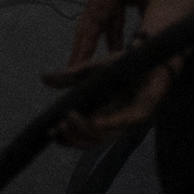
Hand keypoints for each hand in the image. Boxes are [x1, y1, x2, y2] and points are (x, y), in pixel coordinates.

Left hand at [55, 0, 151, 80]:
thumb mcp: (149, 4)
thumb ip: (150, 20)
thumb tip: (156, 35)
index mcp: (115, 14)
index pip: (112, 35)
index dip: (113, 48)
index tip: (113, 64)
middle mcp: (102, 17)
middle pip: (95, 42)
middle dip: (90, 59)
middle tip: (84, 77)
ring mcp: (95, 16)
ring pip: (86, 42)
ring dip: (81, 59)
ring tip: (73, 78)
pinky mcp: (94, 14)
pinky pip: (86, 36)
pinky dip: (82, 50)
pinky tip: (75, 65)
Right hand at [57, 52, 175, 142]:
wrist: (149, 54)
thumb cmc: (124, 64)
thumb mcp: (91, 70)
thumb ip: (69, 78)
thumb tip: (44, 79)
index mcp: (104, 114)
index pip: (84, 134)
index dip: (68, 138)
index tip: (50, 134)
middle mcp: (116, 120)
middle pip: (94, 140)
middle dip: (75, 137)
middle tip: (59, 127)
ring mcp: (130, 117)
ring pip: (107, 135)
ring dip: (87, 130)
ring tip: (69, 121)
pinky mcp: (144, 109)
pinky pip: (125, 120)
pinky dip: (109, 123)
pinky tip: (96, 123)